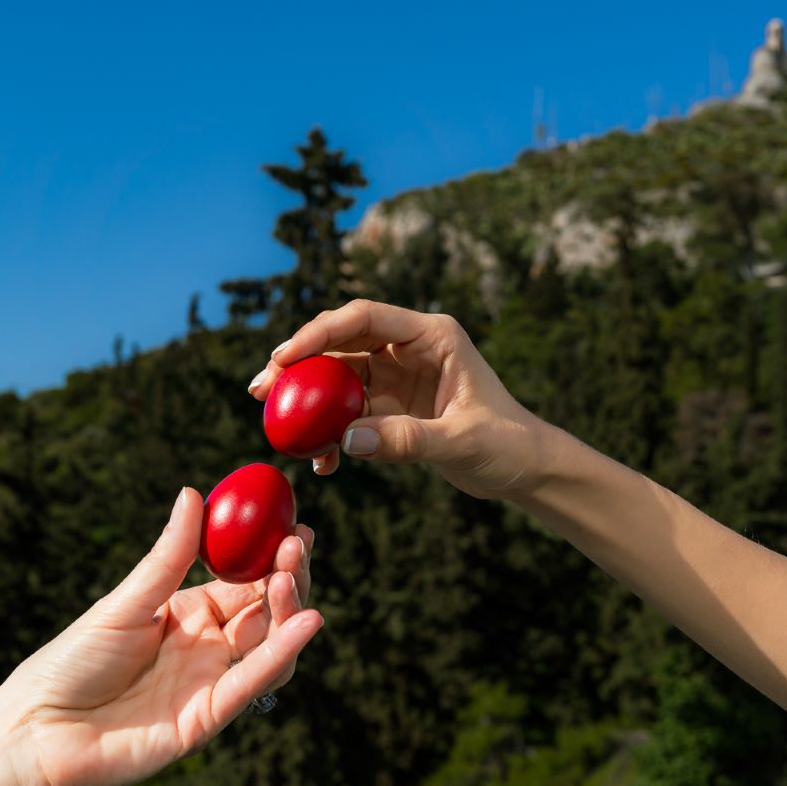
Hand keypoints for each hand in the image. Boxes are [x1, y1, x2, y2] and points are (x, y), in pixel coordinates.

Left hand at [11, 487, 319, 785]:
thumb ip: (169, 555)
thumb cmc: (71, 661)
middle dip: (288, 576)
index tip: (296, 525)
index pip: (246, 580)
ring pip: (269, 645)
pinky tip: (306, 622)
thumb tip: (192, 494)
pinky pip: (253, 681)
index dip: (273, 555)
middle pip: (266, 610)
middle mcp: (208, 647)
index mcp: (189, 613)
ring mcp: (210, 682)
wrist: (38, 730)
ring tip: (291, 576)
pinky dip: (283, 652)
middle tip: (297, 545)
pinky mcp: (208, 718)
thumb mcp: (126, 600)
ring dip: (290, 610)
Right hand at [249, 299, 545, 501]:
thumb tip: (345, 443)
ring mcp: (398, 376)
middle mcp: (410, 348)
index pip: (365, 318)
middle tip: (261, 387)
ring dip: (306, 397)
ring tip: (273, 422)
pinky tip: (321, 461)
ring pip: (338, 376)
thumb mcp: (461, 442)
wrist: (525, 468)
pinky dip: (331, 431)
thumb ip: (407, 440)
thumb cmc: (507, 444)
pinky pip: (349, 411)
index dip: (320, 332)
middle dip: (299, 362)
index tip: (285, 356)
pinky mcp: (392, 405)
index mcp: (432, 335)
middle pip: (342, 341)